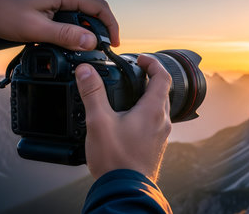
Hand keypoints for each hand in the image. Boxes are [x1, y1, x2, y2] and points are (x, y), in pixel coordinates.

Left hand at [0, 0, 118, 49]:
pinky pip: (68, 14)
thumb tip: (91, 42)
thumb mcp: (36, 28)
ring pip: (80, 13)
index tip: (113, 44)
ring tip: (78, 48)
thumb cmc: (1, 10)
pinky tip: (64, 40)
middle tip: (95, 51)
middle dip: (97, 31)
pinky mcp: (47, 0)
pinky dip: (71, 28)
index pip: (100, 8)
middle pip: (92, 10)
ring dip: (82, 31)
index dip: (111, 27)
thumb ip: (66, 36)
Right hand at [75, 55, 171, 181]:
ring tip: (130, 93)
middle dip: (150, 77)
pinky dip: (146, 111)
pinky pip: (156, 121)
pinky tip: (129, 118)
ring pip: (160, 106)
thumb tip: (86, 71)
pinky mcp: (156, 145)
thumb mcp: (99, 122)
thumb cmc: (116, 160)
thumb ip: (92, 93)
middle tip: (134, 72)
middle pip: (163, 90)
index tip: (140, 59)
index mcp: (153, 110)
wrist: (125, 190)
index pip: (163, 77)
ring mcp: (161, 134)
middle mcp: (162, 121)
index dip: (153, 63)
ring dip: (149, 95)